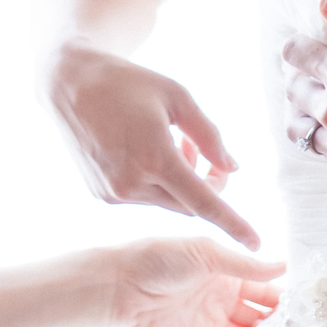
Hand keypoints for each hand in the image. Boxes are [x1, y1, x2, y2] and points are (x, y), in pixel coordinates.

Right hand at [46, 39, 258, 248]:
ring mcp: (114, 193)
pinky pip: (143, 198)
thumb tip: (233, 167)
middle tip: (211, 158)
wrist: (72, 85)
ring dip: (179, 183)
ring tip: (172, 144)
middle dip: (207, 188)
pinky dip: (155, 183)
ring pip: (166, 202)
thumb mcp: (179, 97)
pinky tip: (146, 152)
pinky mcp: (101, 195)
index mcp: (155, 157)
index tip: (255, 242)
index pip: (204, 202)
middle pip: (188, 205)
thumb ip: (210, 136)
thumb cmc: (130, 84)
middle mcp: (132, 183)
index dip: (233, 223)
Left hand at [106, 237, 282, 326]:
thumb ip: (244, 264)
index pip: (264, 290)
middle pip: (259, 318)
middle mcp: (222, 302)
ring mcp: (209, 326)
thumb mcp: (206, 254)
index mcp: (227, 276)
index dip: (283, 300)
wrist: (121, 286)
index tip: (308, 312)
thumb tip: (282, 264)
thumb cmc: (159, 258)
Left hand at [280, 0, 326, 185]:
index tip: (304, 43)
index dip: (297, 44)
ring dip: (300, 111)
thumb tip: (325, 1)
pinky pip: (322, 151)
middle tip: (311, 70)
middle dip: (297, 76)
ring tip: (313, 102)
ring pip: (298, 127)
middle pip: (292, 90)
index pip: (295, 54)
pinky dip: (323, 137)